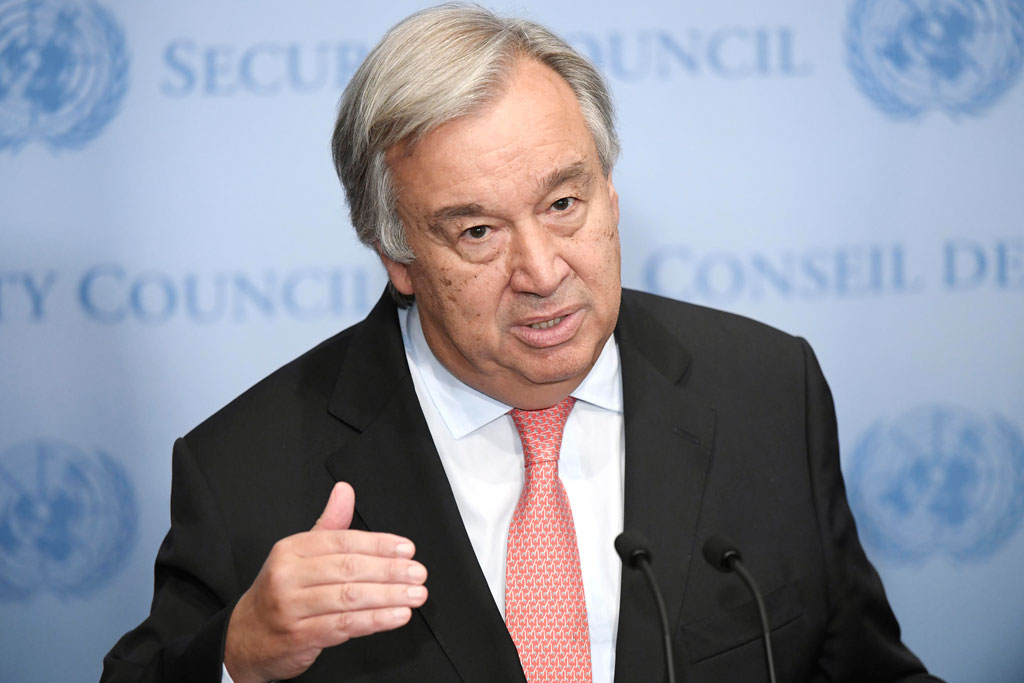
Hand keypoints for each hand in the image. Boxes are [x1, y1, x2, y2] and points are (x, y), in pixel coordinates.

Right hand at [223, 482, 427, 682]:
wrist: (245, 638)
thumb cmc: (280, 593)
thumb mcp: (298, 554)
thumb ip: (328, 524)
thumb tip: (345, 491)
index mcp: (292, 550)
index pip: (342, 541)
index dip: (379, 544)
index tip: (406, 549)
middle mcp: (289, 576)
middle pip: (348, 569)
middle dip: (389, 571)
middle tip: (417, 573)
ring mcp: (292, 607)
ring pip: (349, 598)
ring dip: (388, 597)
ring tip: (414, 595)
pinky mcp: (300, 636)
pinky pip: (344, 625)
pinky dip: (375, 620)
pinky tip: (396, 616)